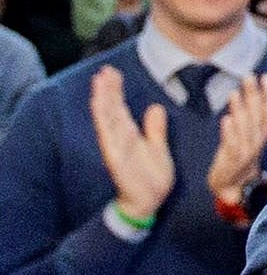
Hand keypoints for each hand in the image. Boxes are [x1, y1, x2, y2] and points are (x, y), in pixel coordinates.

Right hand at [87, 65, 174, 223]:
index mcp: (131, 135)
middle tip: (104, 71)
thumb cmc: (151, 177)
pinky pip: (109, 137)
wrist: (148, 203)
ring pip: (107, 120)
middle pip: (111, 110)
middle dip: (107, 91)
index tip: (112, 72)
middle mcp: (121, 139)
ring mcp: (117, 148)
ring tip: (100, 83)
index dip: (115, 91)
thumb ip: (155, 129)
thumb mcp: (158, 148)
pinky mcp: (117, 158)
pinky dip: (104, 121)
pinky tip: (100, 107)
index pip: (120, 108)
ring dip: (103, 101)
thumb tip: (154, 108)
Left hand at [205, 74, 266, 210]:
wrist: (233, 186)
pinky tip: (226, 119)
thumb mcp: (248, 135)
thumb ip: (251, 116)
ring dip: (240, 110)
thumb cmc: (239, 156)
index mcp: (262, 134)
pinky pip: (231, 145)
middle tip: (248, 77)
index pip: (266, 110)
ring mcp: (245, 151)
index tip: (265, 77)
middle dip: (253, 96)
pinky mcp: (232, 161)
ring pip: (244, 128)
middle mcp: (257, 141)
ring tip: (235, 94)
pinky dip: (229, 132)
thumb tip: (252, 92)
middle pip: (256, 116)